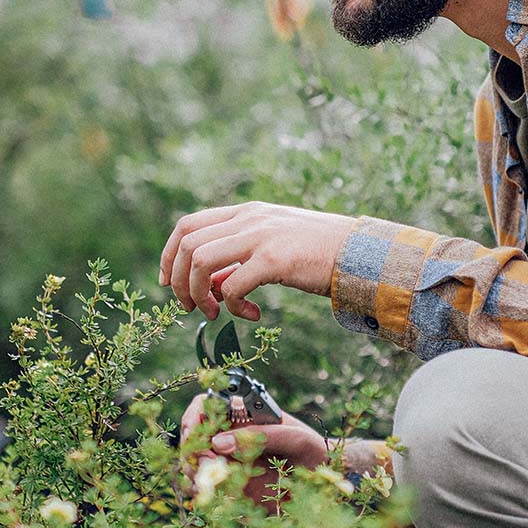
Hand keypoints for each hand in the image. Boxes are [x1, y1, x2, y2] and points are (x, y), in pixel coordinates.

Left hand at [158, 201, 355, 319]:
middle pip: (187, 244)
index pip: (188, 225)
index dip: (169, 255)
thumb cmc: (318, 253)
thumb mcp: (273, 245)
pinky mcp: (274, 259)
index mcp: (247, 212)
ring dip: (199, 293)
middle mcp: (249, 218)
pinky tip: (254, 315)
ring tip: (215, 313)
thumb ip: (240, 257)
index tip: (169, 282)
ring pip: (200, 261)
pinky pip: (233, 287)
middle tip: (191, 307)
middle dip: (179, 281)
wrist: (358, 252)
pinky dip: (234, 307)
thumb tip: (211, 285)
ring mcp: (261, 236)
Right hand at [180, 393, 327, 506]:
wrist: (323, 477)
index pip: (205, 405)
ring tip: (219, 485)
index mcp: (242, 414)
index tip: (195, 437)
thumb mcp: (292, 437)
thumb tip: (218, 442)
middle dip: (193, 454)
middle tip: (212, 467)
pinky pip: (208, 491)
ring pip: (193, 466)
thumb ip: (258, 436)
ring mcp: (228, 461)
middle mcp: (229, 436)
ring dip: (197, 477)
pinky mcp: (231, 486)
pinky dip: (209, 496)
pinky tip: (226, 499)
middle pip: (192, 439)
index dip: (194, 418)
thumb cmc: (310, 447)